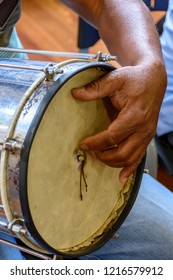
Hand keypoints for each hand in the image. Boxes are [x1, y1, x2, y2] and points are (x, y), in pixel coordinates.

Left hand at [72, 63, 165, 182]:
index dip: (95, 143)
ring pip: (131, 159)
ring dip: (113, 162)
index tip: (83, 143)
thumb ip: (96, 88)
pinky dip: (130, 169)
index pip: (112, 137)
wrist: (154, 79)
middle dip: (103, 156)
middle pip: (122, 153)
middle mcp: (143, 129)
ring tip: (99, 156)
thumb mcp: (115, 79)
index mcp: (135, 116)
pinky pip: (140, 158)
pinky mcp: (147, 137)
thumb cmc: (135, 79)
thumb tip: (75, 93)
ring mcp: (147, 135)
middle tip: (90, 151)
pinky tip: (121, 177)